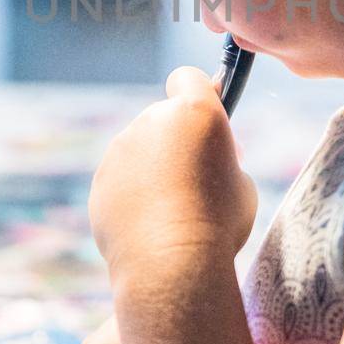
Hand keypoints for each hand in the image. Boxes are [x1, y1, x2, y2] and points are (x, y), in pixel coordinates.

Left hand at [87, 65, 257, 280]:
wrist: (171, 265)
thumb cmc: (220, 224)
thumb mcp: (242, 183)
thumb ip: (223, 159)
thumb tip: (207, 162)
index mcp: (195, 112)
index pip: (187, 77)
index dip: (195, 92)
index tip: (204, 116)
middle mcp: (152, 120)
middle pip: (163, 118)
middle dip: (178, 140)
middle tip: (198, 180)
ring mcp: (121, 149)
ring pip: (140, 150)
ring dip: (154, 169)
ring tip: (174, 212)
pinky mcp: (101, 180)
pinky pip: (121, 179)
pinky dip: (133, 194)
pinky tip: (150, 226)